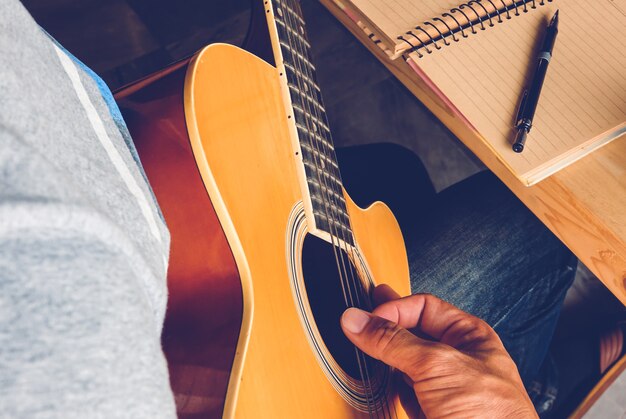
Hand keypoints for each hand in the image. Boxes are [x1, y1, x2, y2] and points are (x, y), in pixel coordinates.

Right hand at [340, 285, 536, 418]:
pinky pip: (401, 392)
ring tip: (359, 349)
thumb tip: (358, 321)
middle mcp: (456, 358)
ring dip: (382, 359)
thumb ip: (393, 340)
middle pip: (410, 333)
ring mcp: (442, 387)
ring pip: (403, 363)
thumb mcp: (436, 365)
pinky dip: (387, 387)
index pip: (423, 307)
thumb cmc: (490, 414)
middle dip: (384, 331)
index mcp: (468, 336)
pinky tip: (376, 382)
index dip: (394, 308)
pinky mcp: (429, 411)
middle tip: (355, 325)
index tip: (366, 320)